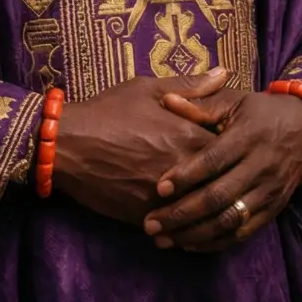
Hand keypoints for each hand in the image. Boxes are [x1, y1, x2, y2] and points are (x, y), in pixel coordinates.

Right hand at [52, 70, 227, 224]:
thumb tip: (225, 73)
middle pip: (220, 183)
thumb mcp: (148, 89)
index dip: (235, 151)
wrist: (66, 144)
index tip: (235, 150)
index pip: (231, 149)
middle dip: (226, 184)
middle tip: (227, 182)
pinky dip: (182, 228)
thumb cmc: (107, 111)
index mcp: (188, 135)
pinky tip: (183, 224)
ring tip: (207, 208)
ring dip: (206, 210)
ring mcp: (164, 196)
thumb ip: (190, 86)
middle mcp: (182, 168)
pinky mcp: (144, 215)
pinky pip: (174, 228)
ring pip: (200, 211)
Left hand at [141, 90, 301, 251]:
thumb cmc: (260, 112)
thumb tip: (167, 101)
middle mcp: (261, 166)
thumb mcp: (234, 100)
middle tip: (150, 223)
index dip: (186, 176)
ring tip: (164, 239)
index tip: (158, 189)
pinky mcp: (274, 209)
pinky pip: (243, 233)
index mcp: (248, 136)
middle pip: (219, 197)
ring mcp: (269, 191)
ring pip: (230, 220)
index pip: (214, 160)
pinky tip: (189, 244)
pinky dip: (215, 242)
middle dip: (182, 214)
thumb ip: (200, 104)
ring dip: (194, 234)